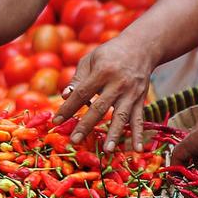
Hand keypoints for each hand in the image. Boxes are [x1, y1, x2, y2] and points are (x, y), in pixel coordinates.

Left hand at [52, 36, 155, 151]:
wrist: (142, 47)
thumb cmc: (110, 53)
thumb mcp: (91, 59)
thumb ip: (78, 78)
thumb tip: (65, 96)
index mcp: (103, 72)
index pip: (82, 93)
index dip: (68, 108)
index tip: (56, 121)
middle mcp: (118, 83)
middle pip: (100, 108)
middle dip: (86, 126)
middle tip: (74, 141)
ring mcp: (131, 93)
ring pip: (121, 116)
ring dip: (114, 134)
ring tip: (107, 151)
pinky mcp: (141, 99)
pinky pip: (139, 119)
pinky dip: (139, 134)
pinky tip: (139, 149)